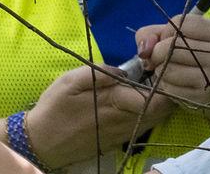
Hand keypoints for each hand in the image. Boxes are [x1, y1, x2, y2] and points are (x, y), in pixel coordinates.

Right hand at [26, 65, 174, 167]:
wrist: (42, 143)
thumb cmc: (54, 109)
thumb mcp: (70, 82)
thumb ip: (100, 72)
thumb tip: (125, 69)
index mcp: (117, 105)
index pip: (159, 99)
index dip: (166, 82)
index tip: (160, 67)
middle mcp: (126, 122)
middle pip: (164, 110)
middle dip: (167, 91)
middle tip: (158, 73)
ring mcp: (125, 134)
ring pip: (156, 119)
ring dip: (159, 102)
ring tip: (149, 84)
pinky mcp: (120, 140)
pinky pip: (144, 125)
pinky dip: (149, 112)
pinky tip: (138, 100)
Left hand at [135, 13, 209, 107]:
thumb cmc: (190, 56)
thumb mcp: (174, 37)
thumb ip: (151, 34)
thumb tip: (144, 49)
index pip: (180, 23)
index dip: (165, 31)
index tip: (167, 40)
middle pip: (173, 45)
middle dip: (157, 52)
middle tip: (157, 58)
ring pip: (169, 69)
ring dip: (159, 70)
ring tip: (167, 70)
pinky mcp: (203, 96)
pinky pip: (171, 88)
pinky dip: (165, 85)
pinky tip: (173, 83)